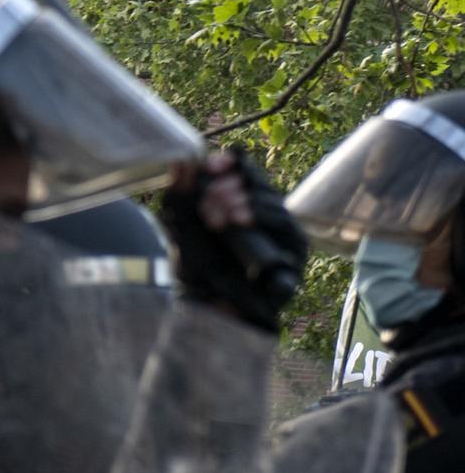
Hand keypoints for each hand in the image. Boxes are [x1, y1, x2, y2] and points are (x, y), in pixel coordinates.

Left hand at [159, 147, 308, 330]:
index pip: (248, 176)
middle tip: (213, 194)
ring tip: (225, 214)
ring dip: (248, 206)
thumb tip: (182, 162)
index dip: (234, 165)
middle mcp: (270, 222)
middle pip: (264, 190)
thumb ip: (180, 196)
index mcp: (247, 207)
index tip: (212, 164)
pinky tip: (242, 224)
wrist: (204, 309)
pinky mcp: (292, 268)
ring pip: (277, 212)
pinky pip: (286, 241)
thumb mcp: (180, 228)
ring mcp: (284, 245)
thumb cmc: (195, 267)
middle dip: (237, 187)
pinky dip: (265, 231)